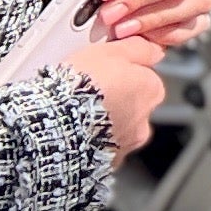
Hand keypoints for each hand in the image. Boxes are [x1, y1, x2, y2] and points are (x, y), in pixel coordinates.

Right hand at [66, 35, 165, 154]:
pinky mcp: (105, 162)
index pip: (145, 77)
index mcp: (152, 91)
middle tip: (87, 91)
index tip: (103, 71)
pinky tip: (74, 130)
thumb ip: (138, 49)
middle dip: (114, 99)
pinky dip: (90, 141)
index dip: (121, 71)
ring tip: (76, 112)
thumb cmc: (81, 86)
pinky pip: (100, 148)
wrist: (55, 124)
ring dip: (102, 122)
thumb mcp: (111, 51)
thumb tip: (154, 49)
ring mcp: (126, 143)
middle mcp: (144, 120)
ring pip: (116, 127)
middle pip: (132, 104)